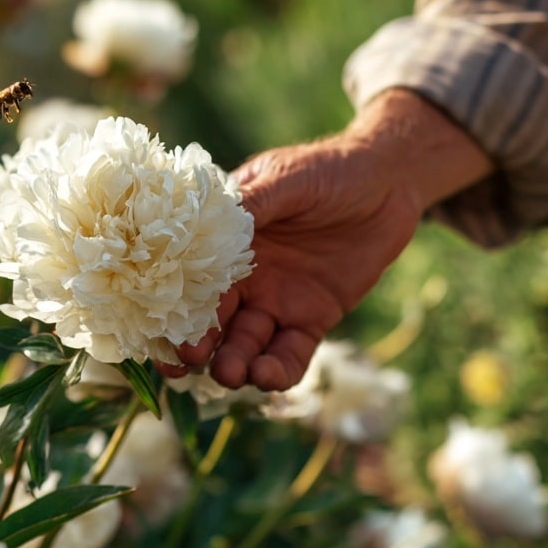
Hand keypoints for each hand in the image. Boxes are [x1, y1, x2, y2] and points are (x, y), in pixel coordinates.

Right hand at [158, 90, 493, 390]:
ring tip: (233, 374)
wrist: (386, 182)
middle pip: (210, 322)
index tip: (160, 330)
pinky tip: (267, 377)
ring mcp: (276, 303)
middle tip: (189, 362)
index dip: (174, 306)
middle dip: (196, 345)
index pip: (189, 281)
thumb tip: (209, 220)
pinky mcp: (311, 320)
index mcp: (225, 245)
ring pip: (245, 344)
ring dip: (234, 363)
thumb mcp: (285, 178)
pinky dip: (278, 371)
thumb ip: (252, 202)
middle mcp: (243, 280)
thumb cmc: (327, 170)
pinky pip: (290, 354)